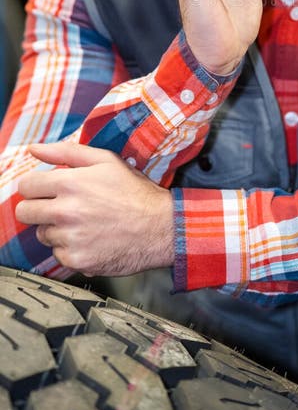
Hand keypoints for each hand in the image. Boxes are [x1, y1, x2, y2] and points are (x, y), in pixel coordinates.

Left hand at [16, 142, 173, 276]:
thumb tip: (34, 149)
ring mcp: (70, 238)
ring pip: (42, 234)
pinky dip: (70, 248)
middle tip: (61, 206)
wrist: (160, 227)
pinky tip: (91, 238)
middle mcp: (65, 211)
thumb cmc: (134, 191)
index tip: (47, 189)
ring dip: (57, 228)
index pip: (26, 186)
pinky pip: (58, 253)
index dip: (36, 186)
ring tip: (84, 222)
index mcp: (70, 183)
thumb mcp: (105, 160)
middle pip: (25, 212)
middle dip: (39, 207)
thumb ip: (65, 152)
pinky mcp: (76, 260)